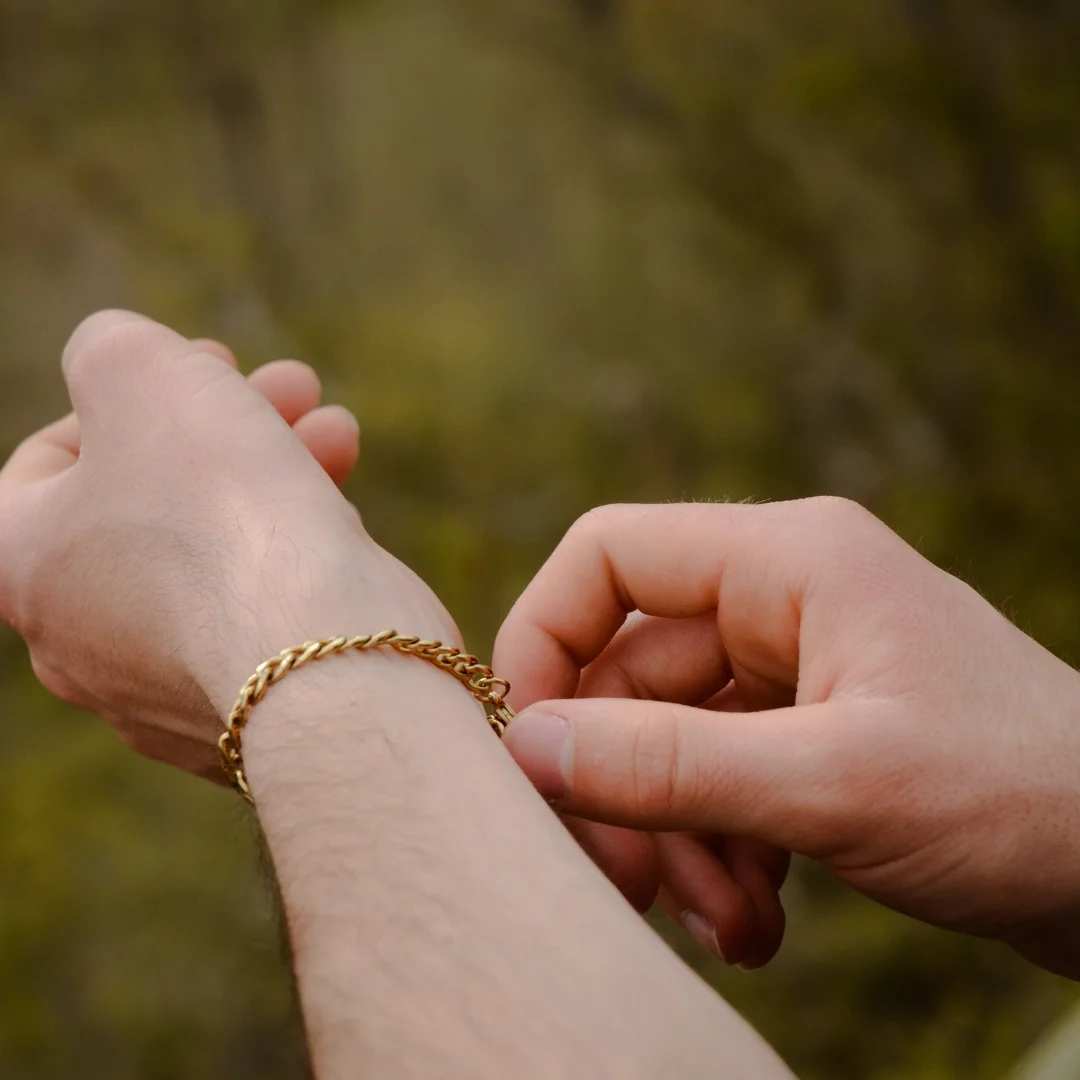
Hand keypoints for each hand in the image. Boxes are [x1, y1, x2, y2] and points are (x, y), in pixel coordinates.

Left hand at [0, 310, 456, 781]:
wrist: (326, 661)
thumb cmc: (219, 514)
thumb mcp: (140, 372)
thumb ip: (107, 347)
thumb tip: (123, 367)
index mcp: (22, 567)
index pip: (48, 462)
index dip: (127, 396)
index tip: (206, 363)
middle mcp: (80, 642)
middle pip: (151, 500)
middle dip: (226, 425)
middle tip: (289, 385)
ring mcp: (165, 690)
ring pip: (216, 555)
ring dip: (277, 474)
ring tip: (337, 430)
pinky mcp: (248, 713)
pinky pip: (263, 613)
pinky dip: (298, 554)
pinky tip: (341, 519)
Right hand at [495, 500, 1079, 977]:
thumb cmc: (1021, 797)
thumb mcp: (835, 784)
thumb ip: (673, 766)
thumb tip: (529, 749)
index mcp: (788, 561)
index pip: (610, 556)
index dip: (546, 639)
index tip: (526, 748)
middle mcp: (782, 600)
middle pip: (631, 671)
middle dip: (619, 784)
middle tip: (625, 886)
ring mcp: (797, 670)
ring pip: (668, 741)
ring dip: (674, 839)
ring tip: (724, 928)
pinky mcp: (812, 735)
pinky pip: (716, 781)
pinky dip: (718, 854)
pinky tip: (756, 926)